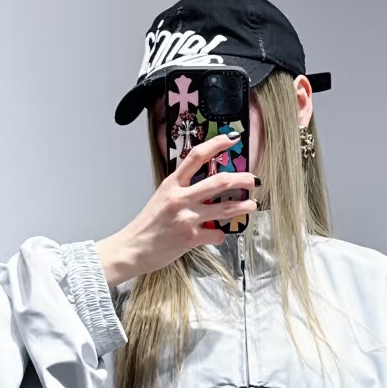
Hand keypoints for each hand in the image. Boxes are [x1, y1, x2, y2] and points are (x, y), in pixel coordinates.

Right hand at [96, 131, 259, 287]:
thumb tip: (207, 187)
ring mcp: (186, 218)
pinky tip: (218, 235)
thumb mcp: (162, 198)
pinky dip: (221, 235)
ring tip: (252, 205)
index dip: (217, 144)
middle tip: (253, 180)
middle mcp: (180, 198)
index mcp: (172, 184)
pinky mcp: (190, 238)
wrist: (133, 249)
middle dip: (242, 179)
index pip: (197, 156)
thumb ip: (182, 190)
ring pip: (225, 208)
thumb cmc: (148, 225)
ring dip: (243, 206)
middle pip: (219, 181)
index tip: (232, 139)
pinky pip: (217, 234)